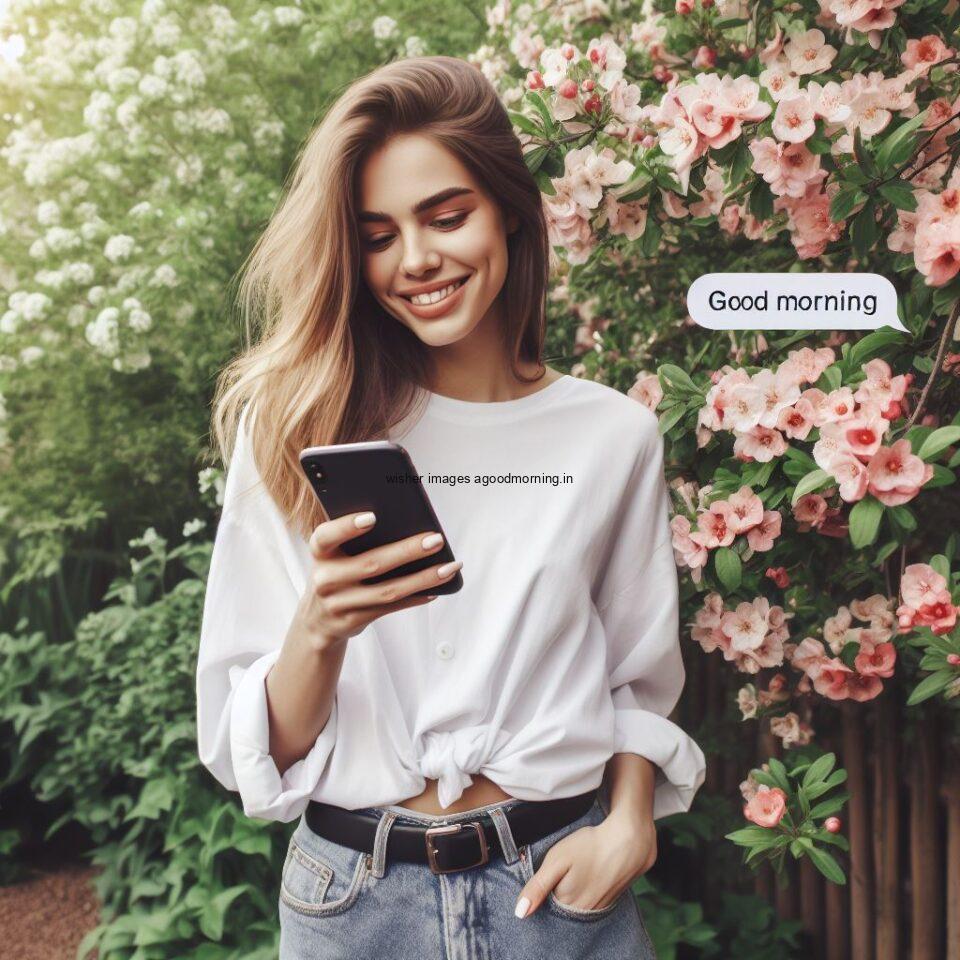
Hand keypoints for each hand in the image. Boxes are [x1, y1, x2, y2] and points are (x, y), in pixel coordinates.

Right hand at [293, 511, 461, 650]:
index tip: (373, 517)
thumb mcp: (334, 554)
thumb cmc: (337, 572)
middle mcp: (325, 578)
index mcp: (320, 552)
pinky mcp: (353, 621)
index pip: (327, 536)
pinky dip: (416, 597)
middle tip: (436, 540)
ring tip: (449, 568)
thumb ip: (356, 540)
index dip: (347, 527)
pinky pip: (390, 608)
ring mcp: (338, 603)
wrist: (318, 619)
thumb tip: (409, 525)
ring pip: (387, 590)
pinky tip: (436, 589)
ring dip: (423, 579)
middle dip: (407, 551)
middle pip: (371, 564)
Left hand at [514, 809, 656, 917]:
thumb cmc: (590, 846)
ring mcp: (601, 906)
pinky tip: (591, 872)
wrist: (629, 839)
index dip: (544, 890)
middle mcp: (585, 912)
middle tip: (567, 867)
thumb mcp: (557, 860)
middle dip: (559, 891)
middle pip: (563, 907)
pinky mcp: (613, 898)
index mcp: (568, 905)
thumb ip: (538, 887)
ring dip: (575, 891)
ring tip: (580, 868)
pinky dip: (589, 888)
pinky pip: (594, 899)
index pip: (547, 906)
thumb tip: (520, 913)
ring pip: (579, 904)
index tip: (551, 873)